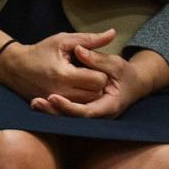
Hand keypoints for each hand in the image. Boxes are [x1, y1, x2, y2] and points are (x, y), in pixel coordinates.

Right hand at [0, 29, 114, 103]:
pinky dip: (80, 101)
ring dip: (90, 93)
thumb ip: (89, 39)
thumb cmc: (40, 51)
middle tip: (88, 74)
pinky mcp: (55, 109)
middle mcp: (62, 92)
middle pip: (97, 94)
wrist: (14, 67)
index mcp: (64, 74)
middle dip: (97, 84)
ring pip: (89, 104)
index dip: (100, 72)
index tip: (91, 65)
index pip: (99, 80)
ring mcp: (58, 102)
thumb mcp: (63, 40)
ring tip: (82, 81)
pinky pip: (77, 110)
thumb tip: (113, 33)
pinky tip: (75, 90)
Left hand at [30, 47, 168, 118]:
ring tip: (34, 103)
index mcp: (109, 105)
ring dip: (51, 112)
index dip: (70, 107)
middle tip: (37, 102)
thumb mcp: (115, 63)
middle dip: (56, 111)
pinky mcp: (84, 108)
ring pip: (69, 117)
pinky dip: (53, 108)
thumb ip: (97, 58)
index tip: (53, 97)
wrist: (133, 83)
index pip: (88, 112)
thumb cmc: (125, 73)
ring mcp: (91, 112)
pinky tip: (36, 103)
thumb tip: (79, 50)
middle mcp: (99, 114)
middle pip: (75, 118)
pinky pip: (67, 112)